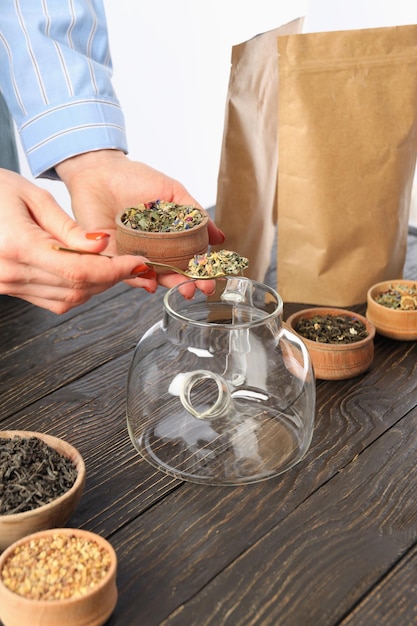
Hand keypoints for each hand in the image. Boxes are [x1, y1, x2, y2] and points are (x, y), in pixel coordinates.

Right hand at [0, 169, 160, 312]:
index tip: (137, 262)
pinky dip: (77, 291)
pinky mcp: (9, 289)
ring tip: (114, 267)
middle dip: (112, 278)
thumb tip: (102, 244)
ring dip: (97, 286)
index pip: (80, 270)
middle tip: (134, 265)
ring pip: (69, 299)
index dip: (115, 270)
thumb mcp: (32, 196)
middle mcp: (11, 272)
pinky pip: (53, 301)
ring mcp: (8, 285)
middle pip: (78, 288)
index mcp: (18, 246)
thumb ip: (69, 227)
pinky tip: (88, 274)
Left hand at [56, 150, 224, 296]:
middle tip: (201, 290)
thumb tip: (219, 238)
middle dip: (189, 284)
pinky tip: (151, 283)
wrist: (100, 170)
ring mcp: (132, 255)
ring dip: (169, 285)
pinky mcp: (111, 256)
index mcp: (168, 238)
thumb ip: (195, 215)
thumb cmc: (134, 178)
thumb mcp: (173, 193)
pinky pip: (125, 272)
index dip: (200, 271)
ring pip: (152, 276)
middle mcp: (152, 250)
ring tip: (183, 290)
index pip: (187, 260)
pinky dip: (138, 279)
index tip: (212, 279)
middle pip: (173, 273)